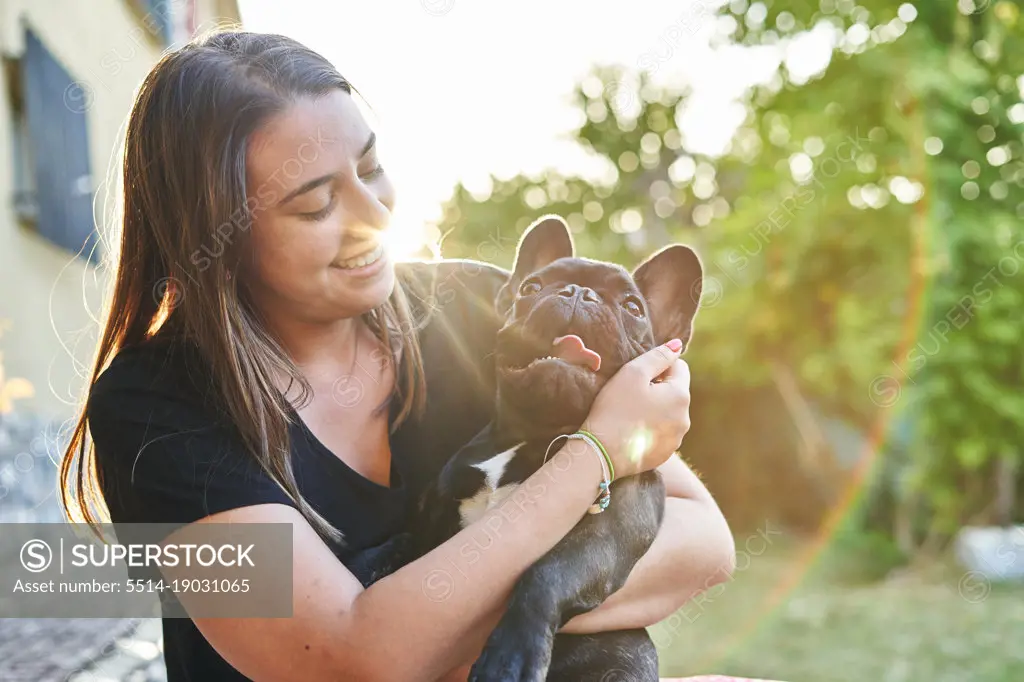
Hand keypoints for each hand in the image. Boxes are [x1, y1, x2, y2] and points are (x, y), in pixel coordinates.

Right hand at [580, 340, 690, 478]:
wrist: (600, 452)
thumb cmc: (615, 408)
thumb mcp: (632, 373)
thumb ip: (658, 356)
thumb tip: (678, 345)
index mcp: (680, 396)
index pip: (680, 367)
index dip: (659, 365)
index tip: (638, 375)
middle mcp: (685, 419)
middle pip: (675, 391)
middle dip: (658, 388)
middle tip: (630, 394)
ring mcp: (676, 439)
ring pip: (669, 413)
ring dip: (655, 408)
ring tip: (629, 413)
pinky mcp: (664, 453)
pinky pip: (661, 433)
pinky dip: (650, 428)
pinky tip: (631, 430)